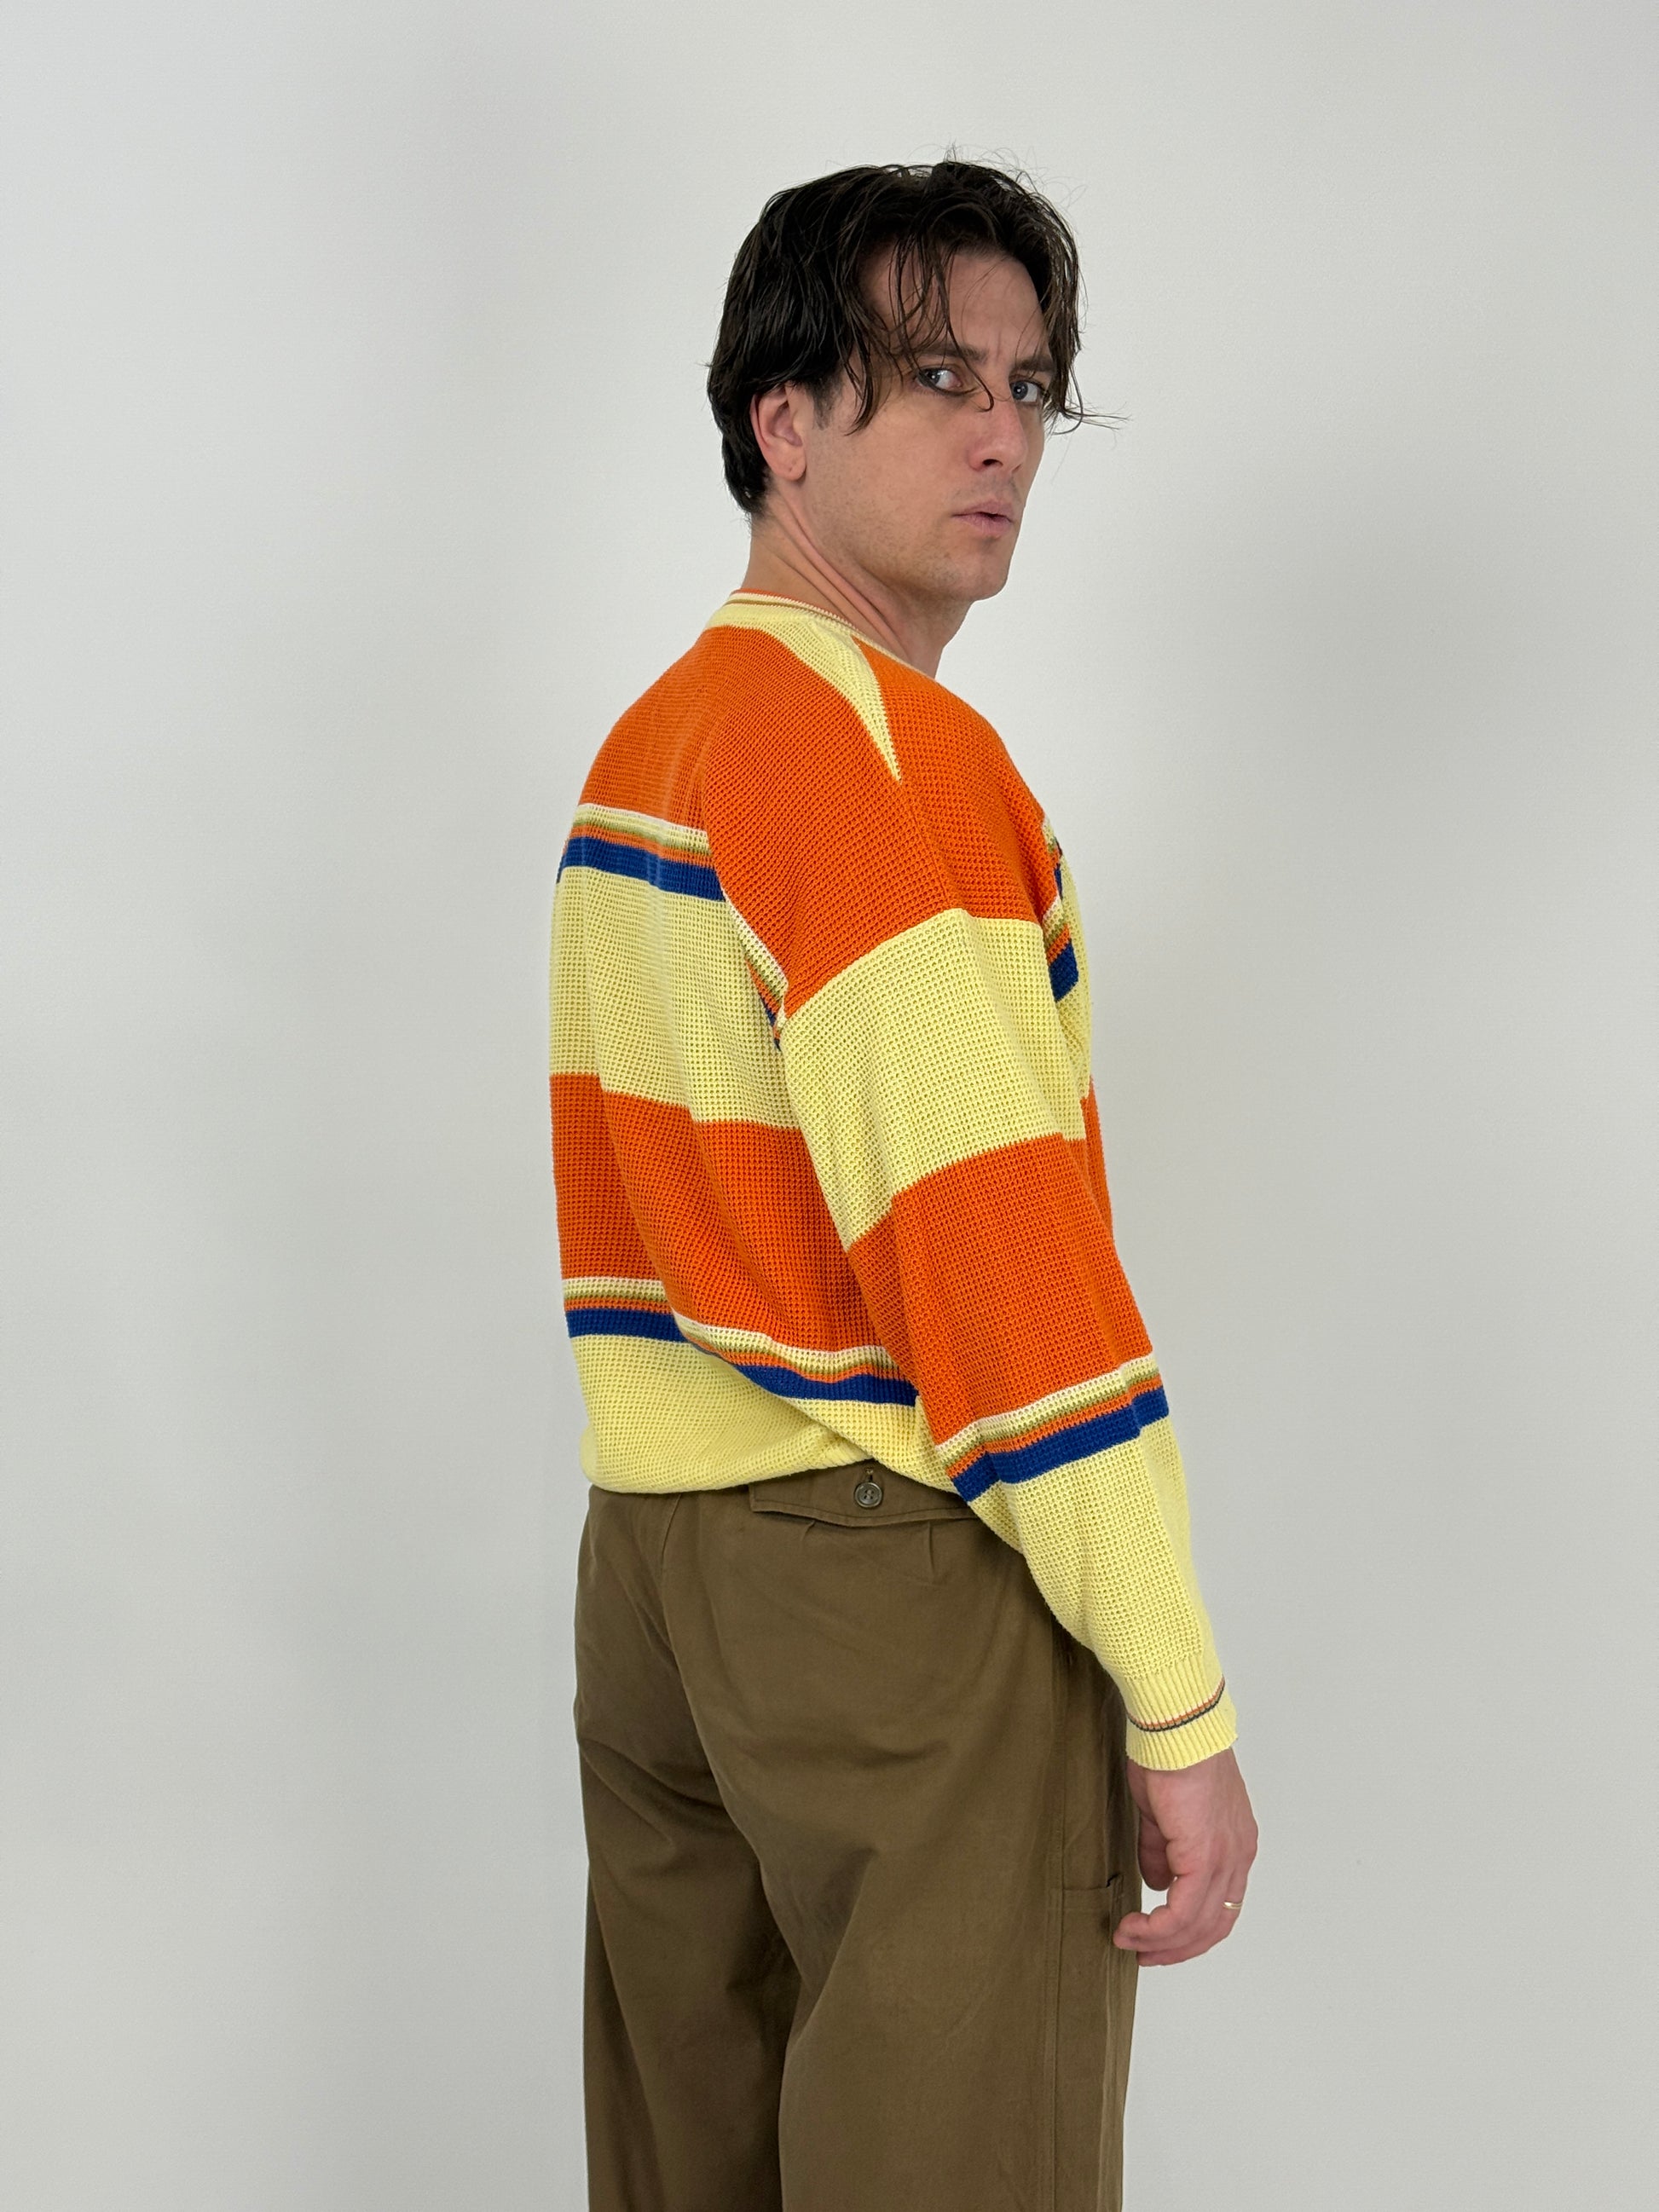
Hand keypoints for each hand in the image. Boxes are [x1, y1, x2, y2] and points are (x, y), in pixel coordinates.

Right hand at [1113, 1745, 1257, 1966]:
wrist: (1175, 1728)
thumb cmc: (1168, 1755)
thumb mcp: (1163, 1813)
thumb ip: (1162, 1850)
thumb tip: (1157, 1882)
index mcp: (1234, 1844)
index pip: (1220, 1905)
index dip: (1190, 1930)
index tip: (1157, 1940)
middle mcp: (1238, 1856)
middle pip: (1214, 1925)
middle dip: (1177, 1948)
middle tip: (1143, 1954)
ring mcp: (1226, 1858)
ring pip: (1198, 1924)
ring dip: (1161, 1941)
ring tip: (1127, 1940)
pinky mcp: (1204, 1856)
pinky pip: (1183, 1910)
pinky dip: (1157, 1927)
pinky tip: (1133, 1926)